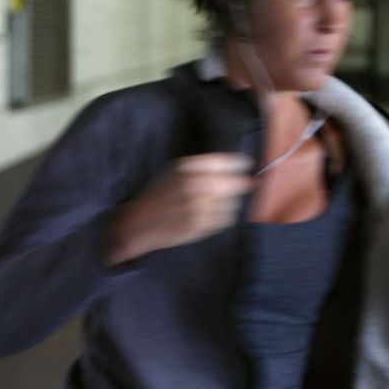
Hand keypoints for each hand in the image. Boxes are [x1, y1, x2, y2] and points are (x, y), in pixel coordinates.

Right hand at [103, 153, 252, 266]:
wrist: (140, 222)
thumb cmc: (159, 193)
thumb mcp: (175, 171)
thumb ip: (202, 167)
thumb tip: (236, 165)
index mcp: (186, 169)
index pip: (223, 162)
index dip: (239, 163)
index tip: (246, 164)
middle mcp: (194, 187)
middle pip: (234, 183)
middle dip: (241, 183)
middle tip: (248, 184)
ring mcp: (198, 208)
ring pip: (232, 203)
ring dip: (230, 202)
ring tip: (217, 202)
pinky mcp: (200, 227)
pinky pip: (225, 219)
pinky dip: (223, 216)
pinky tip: (211, 214)